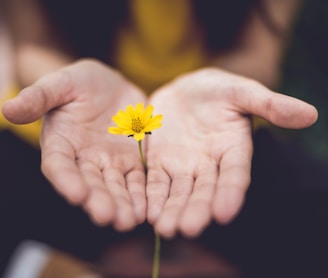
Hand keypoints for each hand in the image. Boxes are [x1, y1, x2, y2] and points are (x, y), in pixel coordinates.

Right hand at [2, 59, 146, 230]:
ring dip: (122, 204)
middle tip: (108, 217)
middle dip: (98, 200)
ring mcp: (110, 162)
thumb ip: (39, 97)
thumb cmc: (81, 83)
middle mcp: (84, 159)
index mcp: (62, 143)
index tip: (77, 195)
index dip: (66, 180)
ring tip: (129, 220)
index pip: (59, 165)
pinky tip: (147, 209)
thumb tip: (8, 109)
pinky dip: (141, 194)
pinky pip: (137, 180)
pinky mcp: (131, 161)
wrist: (111, 86)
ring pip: (115, 187)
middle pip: (90, 183)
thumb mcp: (61, 83)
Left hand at [146, 68, 317, 237]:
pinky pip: (155, 182)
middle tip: (187, 229)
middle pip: (204, 191)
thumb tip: (310, 114)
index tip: (224, 213)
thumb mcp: (242, 91)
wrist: (185, 91)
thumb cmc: (218, 90)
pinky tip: (147, 212)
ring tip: (165, 229)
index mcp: (233, 149)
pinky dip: (152, 197)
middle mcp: (209, 165)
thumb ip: (270, 104)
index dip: (231, 192)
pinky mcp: (160, 163)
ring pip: (178, 192)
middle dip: (196, 210)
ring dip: (172, 210)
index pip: (235, 174)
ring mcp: (183, 166)